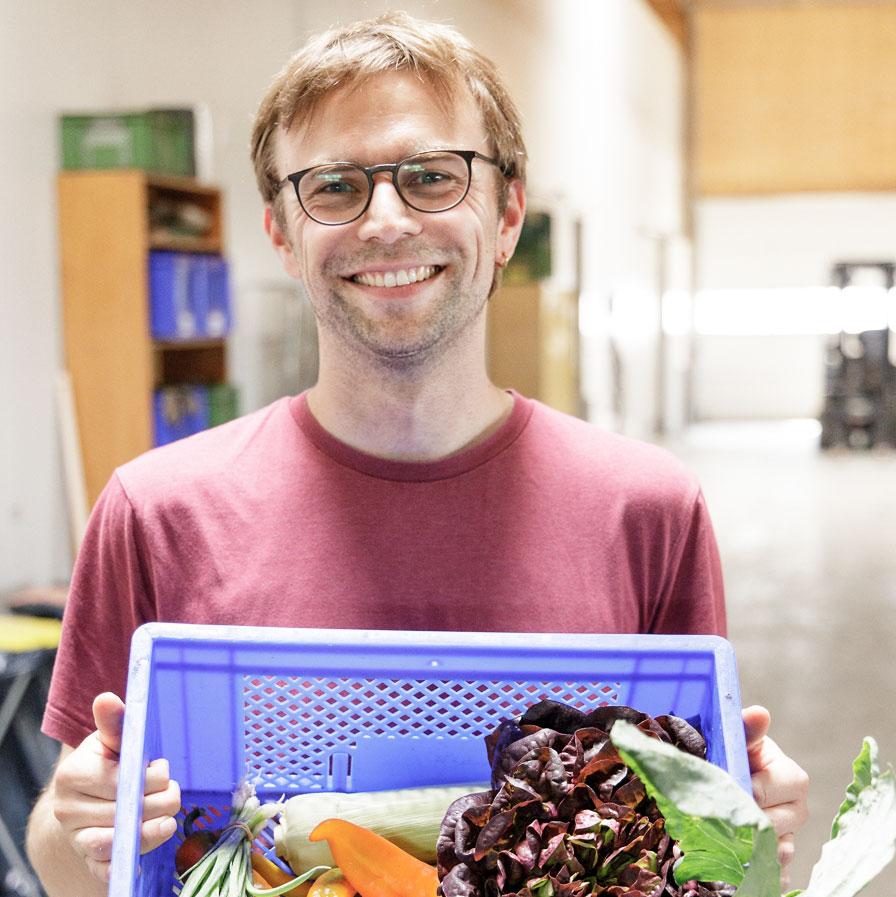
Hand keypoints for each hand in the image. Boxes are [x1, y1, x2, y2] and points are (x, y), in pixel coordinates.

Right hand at [51, 692, 181, 882]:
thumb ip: (114, 722)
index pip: (118, 782)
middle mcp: (68, 810)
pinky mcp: (87, 860)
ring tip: (170, 821)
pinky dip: (126, 865)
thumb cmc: (104, 760)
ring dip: (150, 832)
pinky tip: (145, 856)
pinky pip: (105, 869)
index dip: (149, 779)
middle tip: (173, 792)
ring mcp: (76, 837)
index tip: (163, 770)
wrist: (84, 795)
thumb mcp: (110, 738)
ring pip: (115, 842)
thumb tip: (107, 698)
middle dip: (157, 802)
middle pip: (121, 812)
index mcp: (72, 775)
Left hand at [742, 704, 809, 889]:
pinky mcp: (774, 859)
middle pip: (784, 823)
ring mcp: (787, 836)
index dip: (762, 788)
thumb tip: (760, 713)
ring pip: (779, 852)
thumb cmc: (731, 754)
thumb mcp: (737, 739)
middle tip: (726, 817)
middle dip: (754, 820)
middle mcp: (796, 809)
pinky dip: (758, 874)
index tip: (741, 788)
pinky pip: (775, 875)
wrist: (722, 775)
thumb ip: (747, 730)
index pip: (790, 785)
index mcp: (791, 776)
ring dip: (753, 848)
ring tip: (726, 841)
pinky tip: (739, 870)